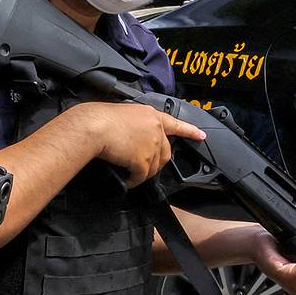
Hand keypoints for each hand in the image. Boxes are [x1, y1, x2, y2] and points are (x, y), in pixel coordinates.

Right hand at [79, 103, 205, 186]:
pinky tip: (126, 178)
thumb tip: (132, 142)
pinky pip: (142, 176)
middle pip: (164, 152)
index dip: (189, 130)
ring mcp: (151, 144)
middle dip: (155, 162)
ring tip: (127, 171)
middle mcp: (155, 128)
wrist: (94, 126)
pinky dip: (134, 180)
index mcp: (150, 114)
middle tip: (140, 166)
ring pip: (153, 166)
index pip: (175, 123)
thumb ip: (135, 127)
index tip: (201, 135)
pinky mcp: (144, 159)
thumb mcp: (122, 116)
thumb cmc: (99, 119)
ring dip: (141, 172)